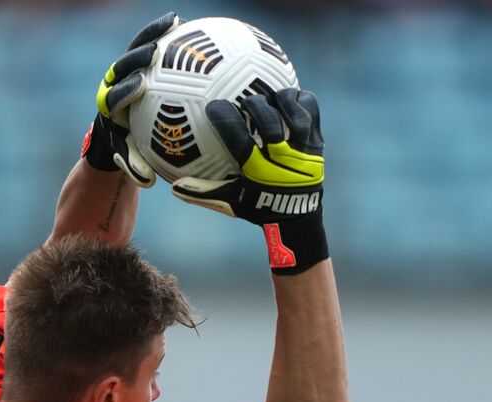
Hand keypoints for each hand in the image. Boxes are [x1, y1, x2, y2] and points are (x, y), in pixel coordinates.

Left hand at [82, 12, 184, 185]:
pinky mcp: (142, 64)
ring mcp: (128, 72)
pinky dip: (171, 37)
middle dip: (136, 58)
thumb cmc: (130, 151)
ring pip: (138, 50)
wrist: (123, 135)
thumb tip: (146, 181)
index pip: (114, 96)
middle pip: (122, 67)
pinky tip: (191, 26)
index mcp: (110, 108)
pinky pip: (158, 48)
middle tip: (153, 53)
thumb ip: (135, 166)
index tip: (139, 87)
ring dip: (154, 36)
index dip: (124, 90)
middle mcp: (116, 86)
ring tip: (174, 24)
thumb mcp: (132, 161)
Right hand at [173, 88, 327, 273]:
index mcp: (258, 172)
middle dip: (254, 106)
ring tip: (268, 93)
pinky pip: (312, 113)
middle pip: (268, 123)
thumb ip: (203, 192)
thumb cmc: (259, 208)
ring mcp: (304, 152)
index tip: (213, 106)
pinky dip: (301, 99)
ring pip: (295, 116)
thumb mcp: (230, 203)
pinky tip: (289, 92)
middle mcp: (283, 161)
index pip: (240, 140)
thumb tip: (173, 187)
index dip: (226, 119)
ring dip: (280, 99)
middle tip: (243, 101)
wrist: (298, 219)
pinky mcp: (318, 144)